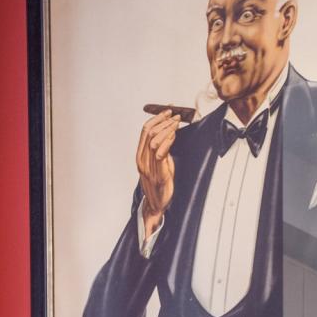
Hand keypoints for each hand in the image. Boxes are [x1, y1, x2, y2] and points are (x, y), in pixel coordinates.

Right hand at [137, 110, 180, 234]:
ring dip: (167, 129)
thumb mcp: (157, 164)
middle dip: (163, 120)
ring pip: (154, 140)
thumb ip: (159, 150)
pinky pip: (161, 154)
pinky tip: (174, 136)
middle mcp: (142, 161)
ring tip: (176, 123)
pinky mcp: (158, 175)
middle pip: (149, 133)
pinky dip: (168, 142)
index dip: (156, 118)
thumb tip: (168, 134)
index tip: (167, 111)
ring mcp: (149, 168)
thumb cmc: (158, 184)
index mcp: (139, 156)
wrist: (156, 205)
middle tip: (175, 114)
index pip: (145, 131)